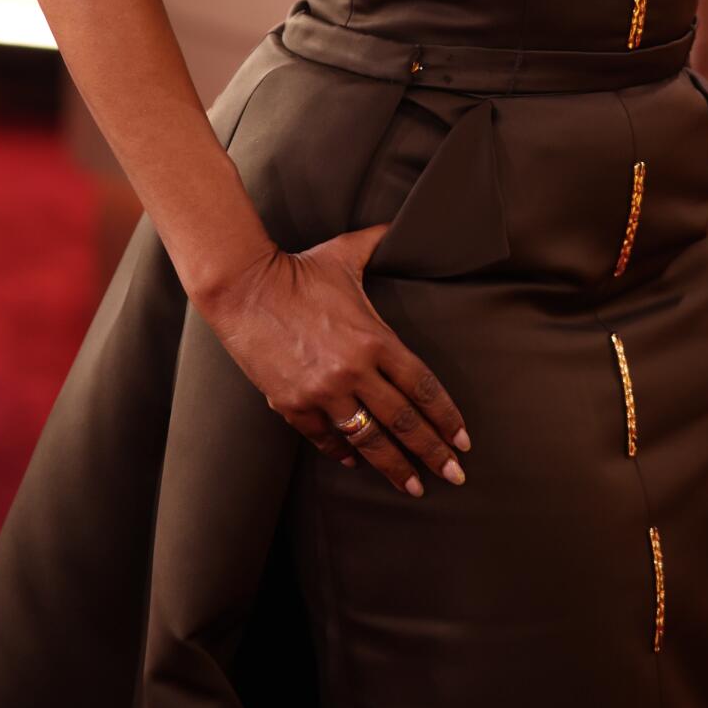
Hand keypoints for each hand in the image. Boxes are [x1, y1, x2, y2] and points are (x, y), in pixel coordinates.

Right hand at [205, 224, 469, 496]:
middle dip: (432, 451)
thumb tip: (407, 222)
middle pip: (403, 421)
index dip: (446, 416)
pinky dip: (343, 451)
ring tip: (412, 485)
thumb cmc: (299, 269)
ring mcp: (322, 392)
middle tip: (455, 475)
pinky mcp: (292, 403)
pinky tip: (357, 462)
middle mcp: (353, 370)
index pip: (422, 386)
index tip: (462, 440)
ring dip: (393, 466)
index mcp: (374, 338)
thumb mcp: (345, 254)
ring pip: (368, 440)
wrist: (244, 287)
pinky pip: (325, 436)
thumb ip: (381, 240)